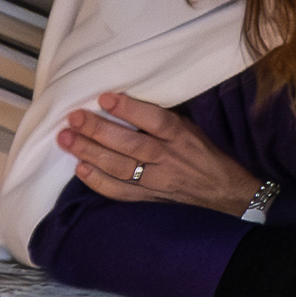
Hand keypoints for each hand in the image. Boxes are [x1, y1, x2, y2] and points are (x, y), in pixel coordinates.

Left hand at [58, 92, 259, 214]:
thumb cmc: (208, 154)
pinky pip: (120, 191)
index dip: (129, 109)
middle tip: (73, 118)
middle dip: (98, 130)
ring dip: (90, 152)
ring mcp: (159, 181)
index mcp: (182, 136)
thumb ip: (165, 118)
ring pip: (120, 167)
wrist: (229, 193)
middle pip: (130, 145)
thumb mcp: (195, 128)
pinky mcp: (151, 198)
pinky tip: (80, 168)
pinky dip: (98, 181)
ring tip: (66, 138)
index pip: (154, 120)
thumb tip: (128, 100)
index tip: (105, 98)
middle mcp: (169, 159)